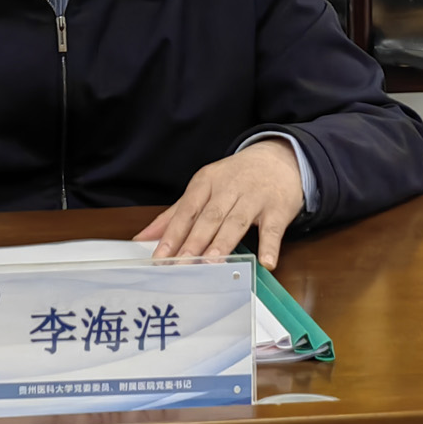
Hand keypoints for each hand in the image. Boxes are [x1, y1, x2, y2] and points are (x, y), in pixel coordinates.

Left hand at [135, 139, 304, 268]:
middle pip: (209, 218)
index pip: (186, 210)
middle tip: (181, 265)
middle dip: (194, 242)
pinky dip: (269, 246)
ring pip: (236, 222)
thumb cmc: (236, 178)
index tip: (160, 257)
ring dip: (224, 243)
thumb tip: (144, 237)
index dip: (173, 234)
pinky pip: (272, 229)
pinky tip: (266, 263)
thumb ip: (175, 214)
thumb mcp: (204, 187)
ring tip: (213, 263)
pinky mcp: (277, 209)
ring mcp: (254, 198)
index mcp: (206, 182)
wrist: (278, 158)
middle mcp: (229, 188)